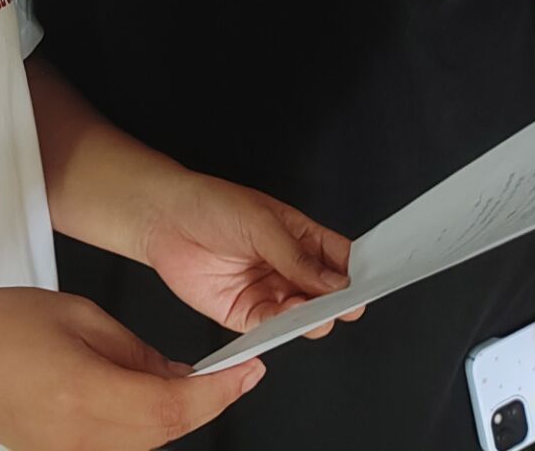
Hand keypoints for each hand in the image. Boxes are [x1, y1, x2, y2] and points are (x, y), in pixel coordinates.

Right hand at [0, 288, 266, 450]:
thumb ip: (136, 350)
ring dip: (174, 414)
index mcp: (84, 392)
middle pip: (166, 431)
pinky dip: (144, 424)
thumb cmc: (1, 326)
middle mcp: (80, 438)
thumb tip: (181, 375)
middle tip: (226, 370)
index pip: (172, 406)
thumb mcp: (81, 316)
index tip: (249, 371)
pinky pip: (122, 447)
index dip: (219, 393)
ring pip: (148, 443)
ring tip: (182, 378)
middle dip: (204, 402)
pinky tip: (142, 394)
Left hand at [139, 173, 361, 337]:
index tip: (369, 285)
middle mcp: (289, 269)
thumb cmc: (211, 205)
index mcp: (302, 238)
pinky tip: (287, 322)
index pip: (341, 260)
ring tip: (313, 312)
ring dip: (311, 318)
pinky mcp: (246, 314)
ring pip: (303, 315)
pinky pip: (272, 328)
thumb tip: (335, 282)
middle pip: (326, 293)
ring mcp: (269, 292)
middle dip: (337, 302)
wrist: (164, 219)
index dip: (357, 273)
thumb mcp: (261, 223)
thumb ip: (297, 256)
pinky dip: (283, 329)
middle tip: (342, 305)